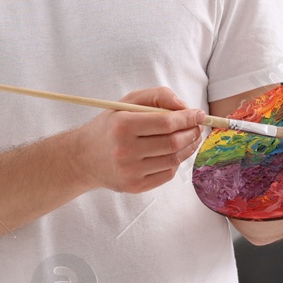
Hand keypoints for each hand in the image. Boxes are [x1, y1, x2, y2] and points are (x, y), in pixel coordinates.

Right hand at [70, 86, 206, 193]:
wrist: (83, 157)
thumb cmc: (109, 126)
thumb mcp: (127, 102)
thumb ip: (158, 96)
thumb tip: (186, 107)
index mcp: (122, 125)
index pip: (166, 122)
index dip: (188, 118)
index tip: (199, 114)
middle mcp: (125, 150)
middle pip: (173, 142)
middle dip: (191, 133)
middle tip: (197, 127)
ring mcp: (130, 171)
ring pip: (173, 160)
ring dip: (188, 148)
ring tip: (189, 138)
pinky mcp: (134, 186)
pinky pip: (166, 174)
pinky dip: (175, 162)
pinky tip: (174, 153)